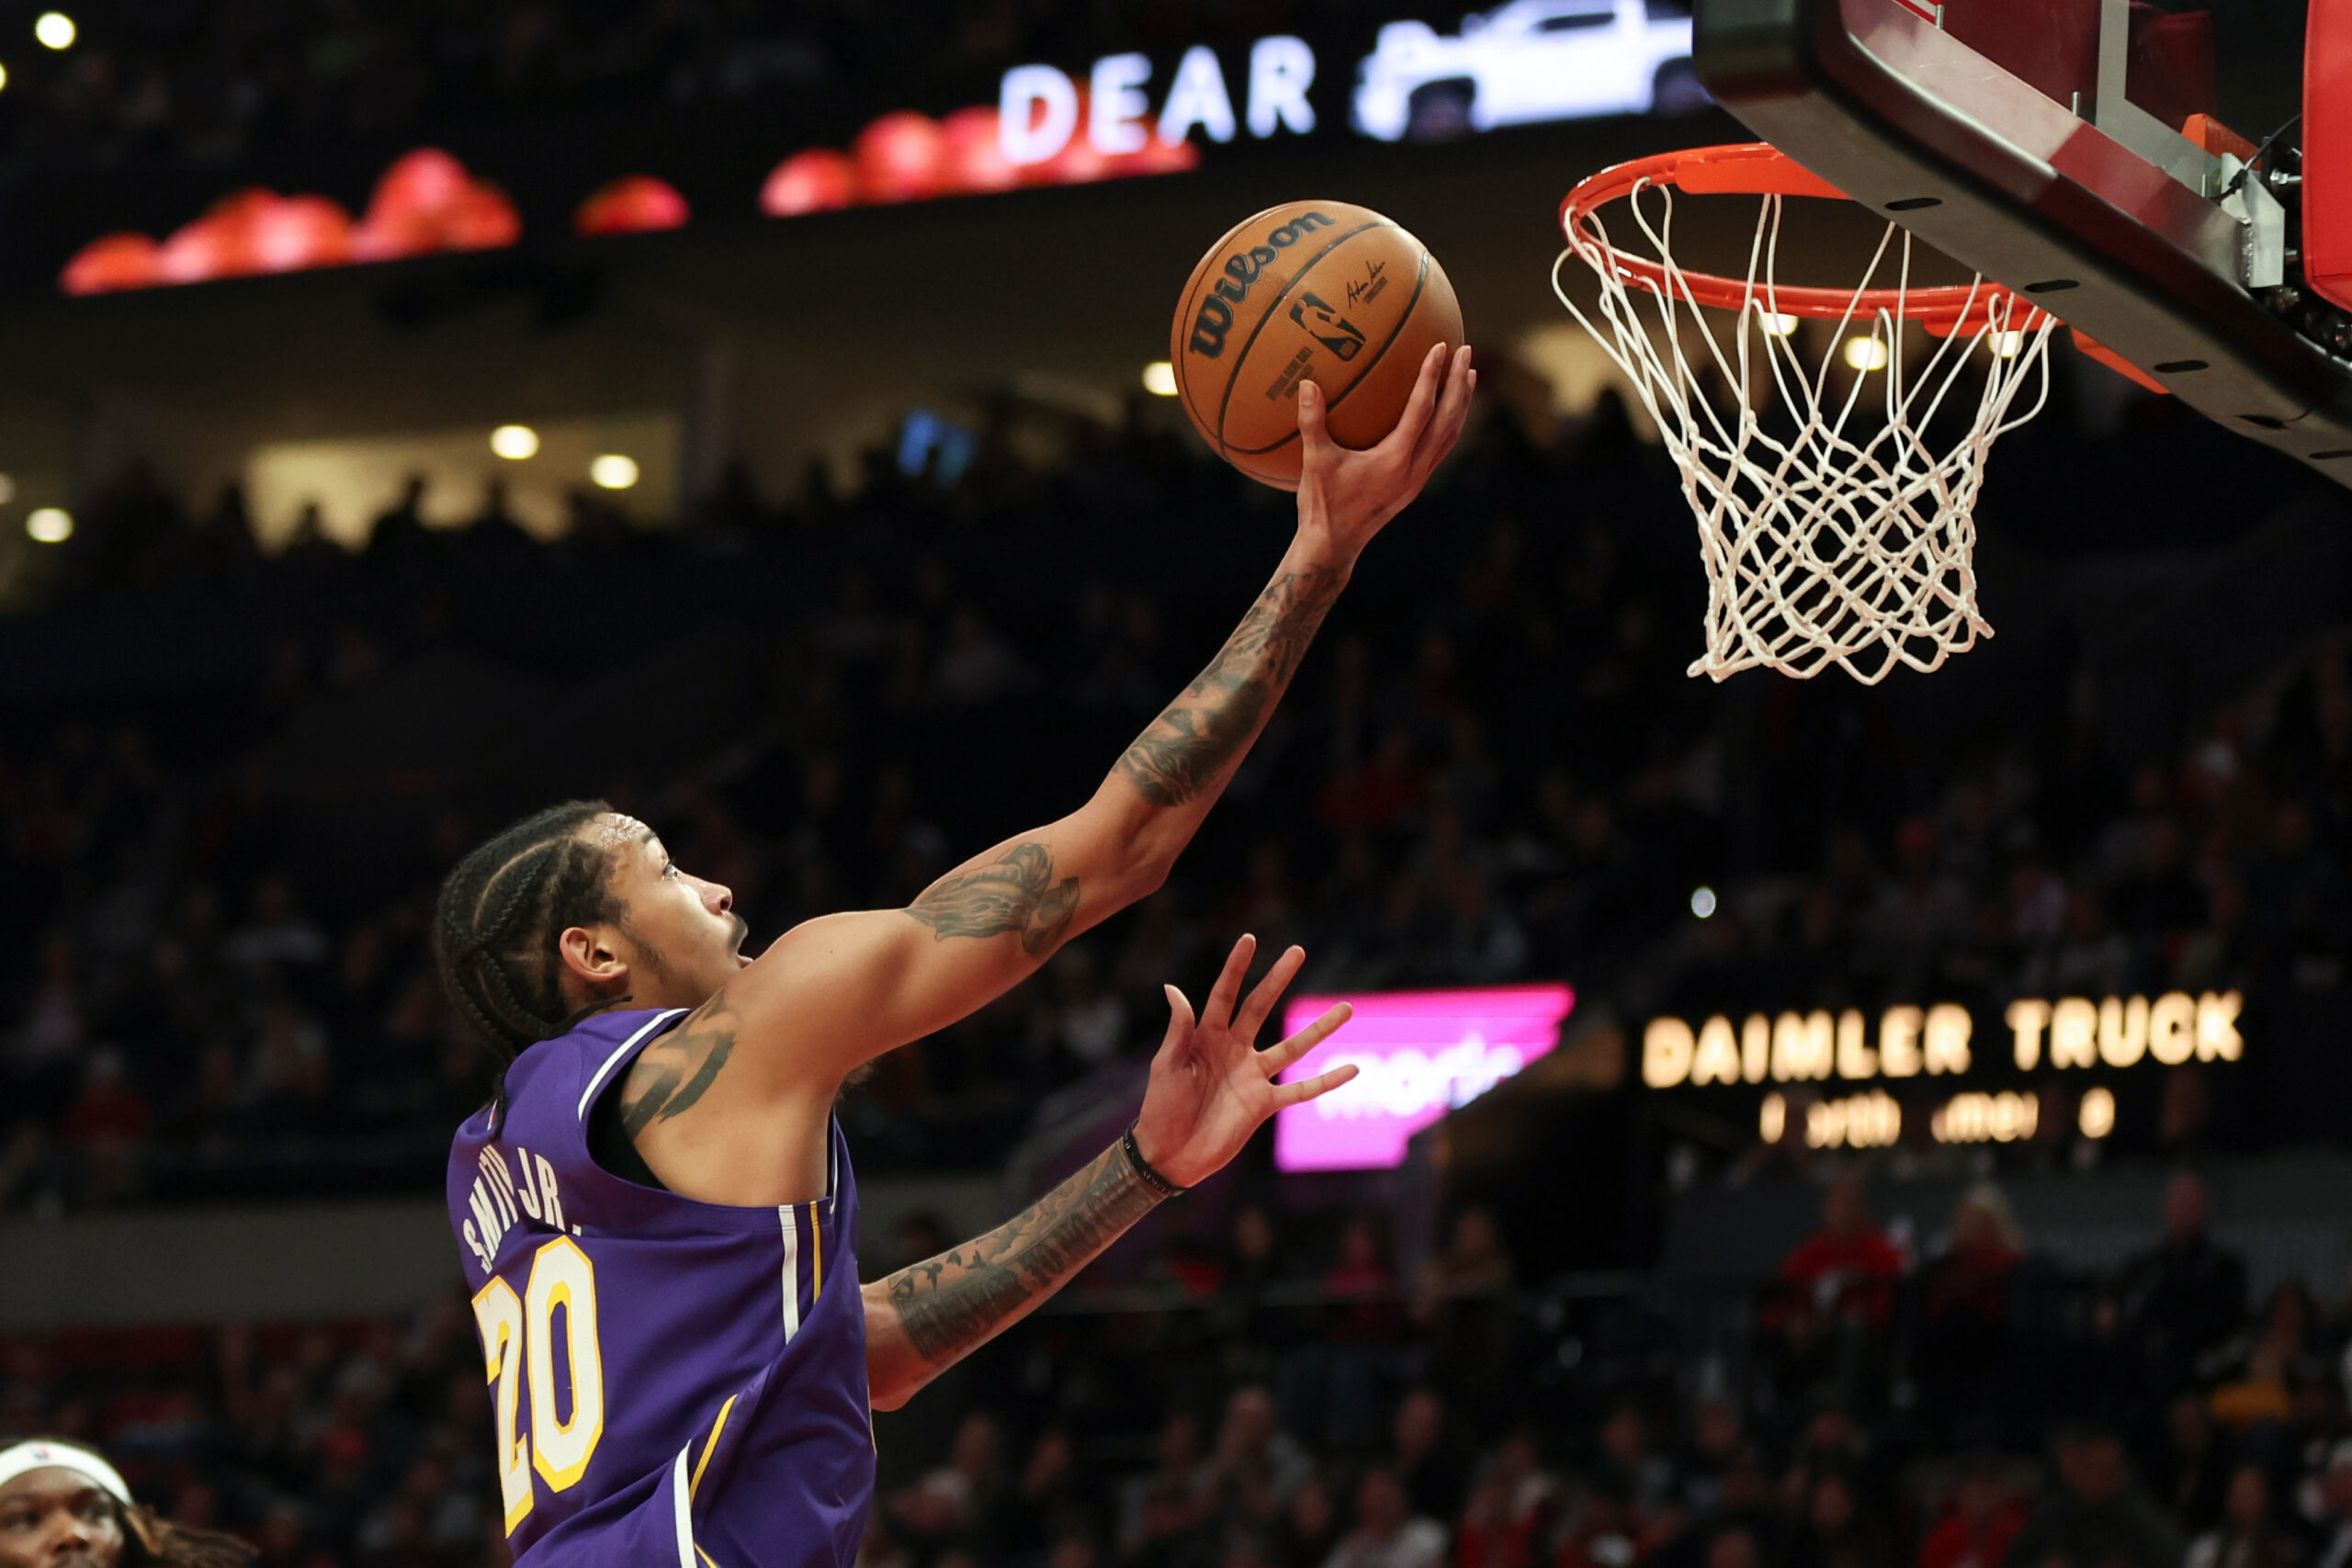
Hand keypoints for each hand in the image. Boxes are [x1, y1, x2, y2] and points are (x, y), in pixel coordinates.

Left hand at [1131, 934, 1356, 1189]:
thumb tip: (1174, 988)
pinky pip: (1301, 1091)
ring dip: (1319, 1029)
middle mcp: (1234, 1050)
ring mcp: (1252, 1076)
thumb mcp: (1166, 1066)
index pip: (1224, 994)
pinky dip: (1326, 1082)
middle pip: (1260, 1007)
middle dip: (1278, 979)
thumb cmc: (1160, 1108)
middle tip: (1298, 950)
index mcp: (1206, 1037)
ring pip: (1293, 1047)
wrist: (1168, 1155)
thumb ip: (1179, 1030)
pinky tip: (1352, 1068)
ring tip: (1346, 1008)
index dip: (1236, 968)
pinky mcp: (1264, 1105)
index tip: (1250, 939)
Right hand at [1294, 341, 1475, 565]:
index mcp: (1394, 460)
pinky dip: (1449, 424)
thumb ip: (1312, 422)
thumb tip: (1307, 383)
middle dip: (1459, 384)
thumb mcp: (1314, 462)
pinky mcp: (1414, 485)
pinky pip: (1441, 448)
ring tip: (1468, 376)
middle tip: (1466, 351)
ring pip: (1450, 436)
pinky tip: (1446, 410)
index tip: (1440, 348)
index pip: (1422, 411)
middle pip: (1448, 420)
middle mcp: (1414, 470)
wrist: (1334, 546)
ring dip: (1461, 404)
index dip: (1432, 377)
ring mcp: (1417, 479)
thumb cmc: (1322, 504)